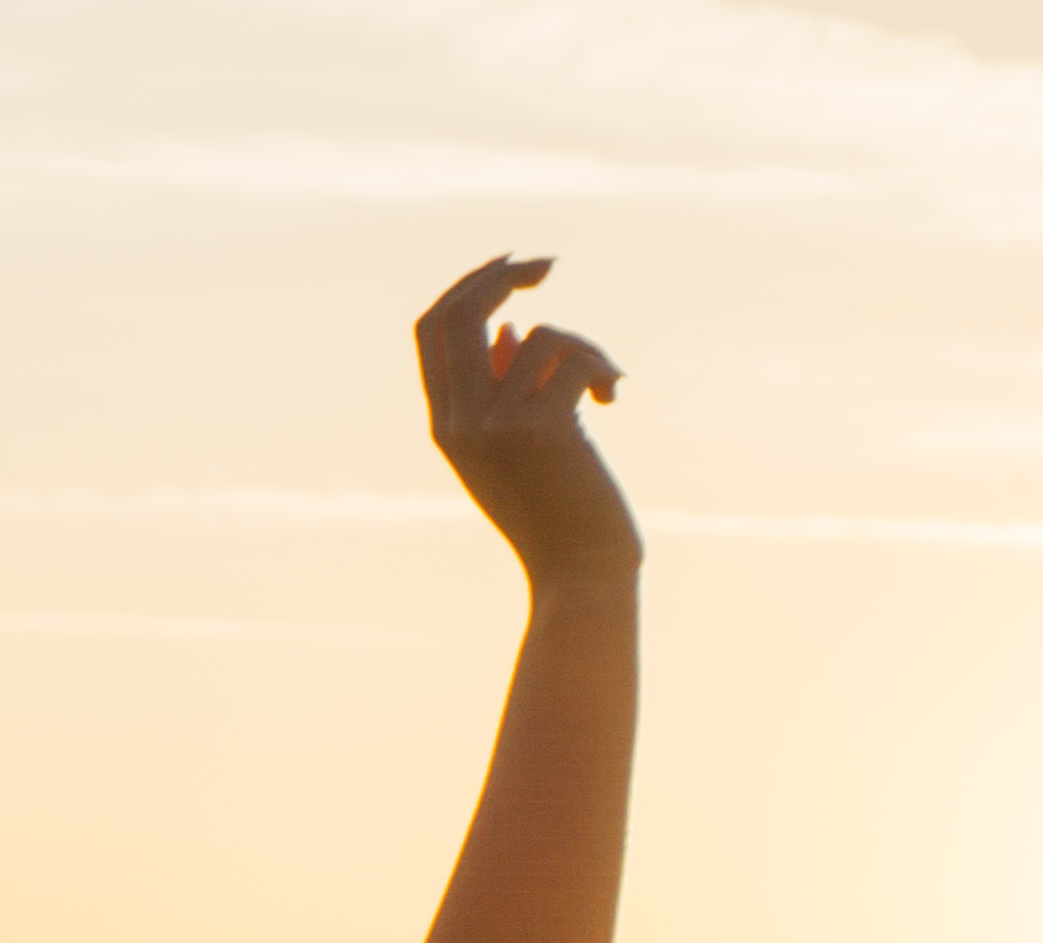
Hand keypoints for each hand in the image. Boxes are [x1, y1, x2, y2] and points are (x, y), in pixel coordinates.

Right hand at [419, 254, 639, 586]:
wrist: (580, 577)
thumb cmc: (559, 515)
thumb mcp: (520, 449)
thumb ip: (506, 389)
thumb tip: (511, 326)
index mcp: (446, 426)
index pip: (432, 329)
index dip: (468, 284)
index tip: (510, 268)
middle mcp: (460, 423)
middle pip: (460, 312)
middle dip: (505, 273)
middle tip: (548, 265)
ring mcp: (495, 427)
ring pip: (539, 334)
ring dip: (583, 346)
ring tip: (604, 383)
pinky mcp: (540, 430)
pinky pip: (572, 358)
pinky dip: (601, 368)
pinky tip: (610, 399)